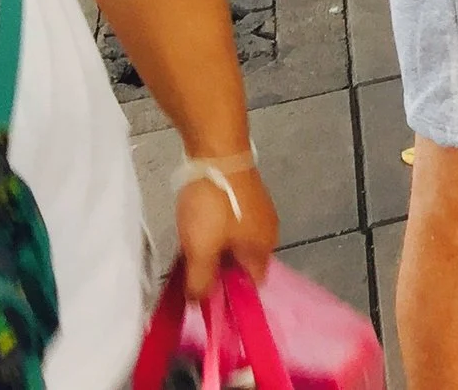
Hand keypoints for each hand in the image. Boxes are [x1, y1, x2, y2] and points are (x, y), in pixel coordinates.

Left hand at [175, 161, 278, 298]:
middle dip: (218, 274)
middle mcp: (268, 232)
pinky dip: (216, 235)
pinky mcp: (247, 198)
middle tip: (190, 273)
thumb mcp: (200, 250)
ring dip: (214, 253)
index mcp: (263, 249)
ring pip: (235, 247)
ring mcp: (259, 213)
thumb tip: (200, 304)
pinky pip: (232, 228)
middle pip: (243, 267)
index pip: (251, 287)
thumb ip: (201, 282)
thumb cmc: (213, 205)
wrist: (217, 152)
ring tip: (189, 251)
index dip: (229, 298)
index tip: (202, 298)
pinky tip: (197, 230)